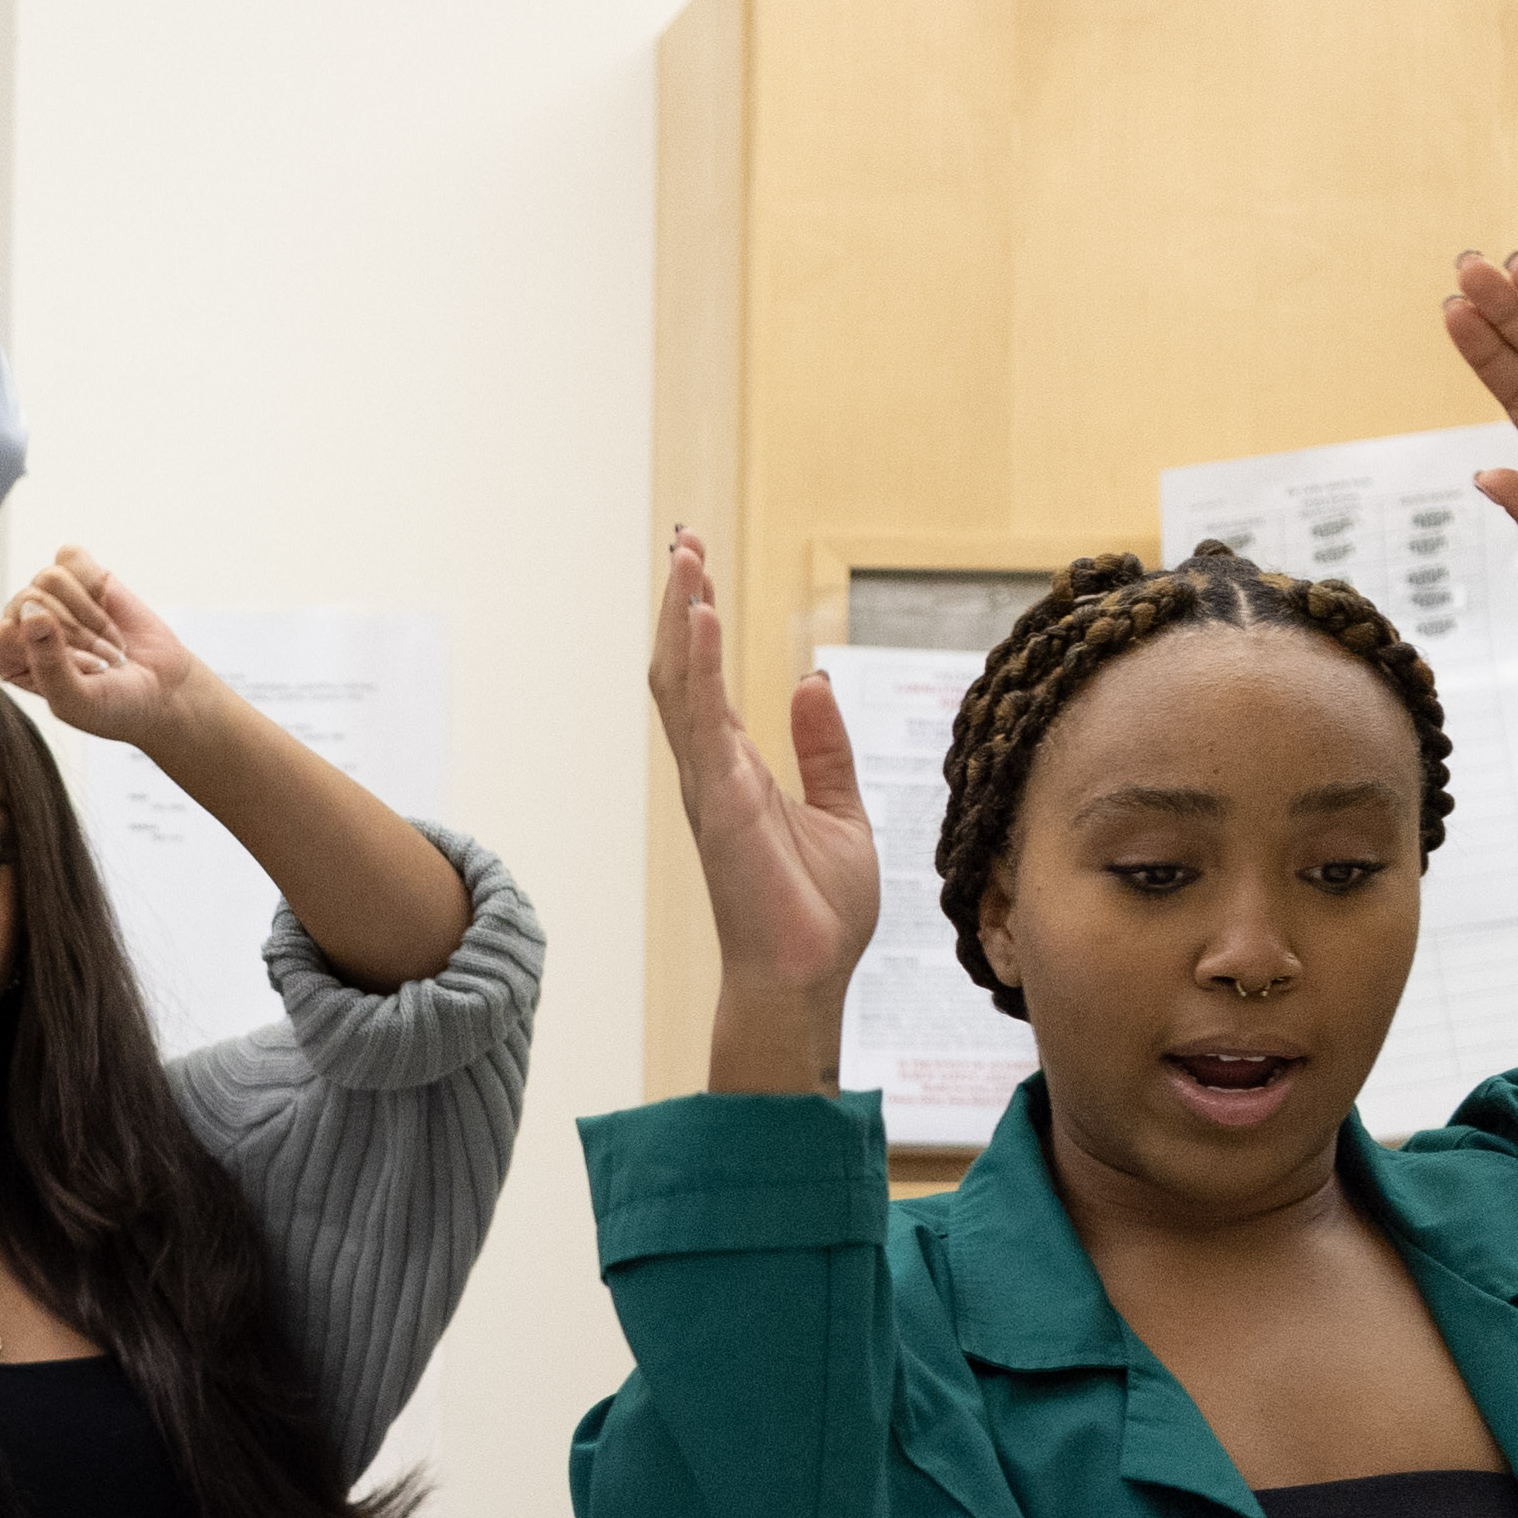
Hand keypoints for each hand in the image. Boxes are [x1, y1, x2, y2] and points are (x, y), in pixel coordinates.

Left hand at [0, 547, 207, 751]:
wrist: (161, 688)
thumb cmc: (112, 704)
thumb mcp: (76, 699)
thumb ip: (48, 663)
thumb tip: (32, 610)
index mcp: (10, 659)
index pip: (2, 636)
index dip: (44, 649)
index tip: (78, 670)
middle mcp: (23, 625)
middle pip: (29, 600)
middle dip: (74, 634)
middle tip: (100, 661)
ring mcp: (52, 598)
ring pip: (49, 578)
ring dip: (88, 615)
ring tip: (106, 642)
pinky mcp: (80, 576)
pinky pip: (70, 556)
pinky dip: (94, 583)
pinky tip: (107, 608)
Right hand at [647, 527, 879, 1086]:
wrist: (807, 977)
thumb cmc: (818, 914)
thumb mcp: (841, 812)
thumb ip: (825, 751)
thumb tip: (812, 683)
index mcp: (738, 773)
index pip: (705, 682)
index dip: (695, 621)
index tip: (693, 564)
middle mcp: (714, 773)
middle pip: (678, 670)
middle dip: (676, 603)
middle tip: (681, 540)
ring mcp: (712, 787)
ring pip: (680, 685)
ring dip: (679, 618)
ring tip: (684, 559)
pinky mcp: (724, 803)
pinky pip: (704, 722)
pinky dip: (697, 666)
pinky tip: (699, 618)